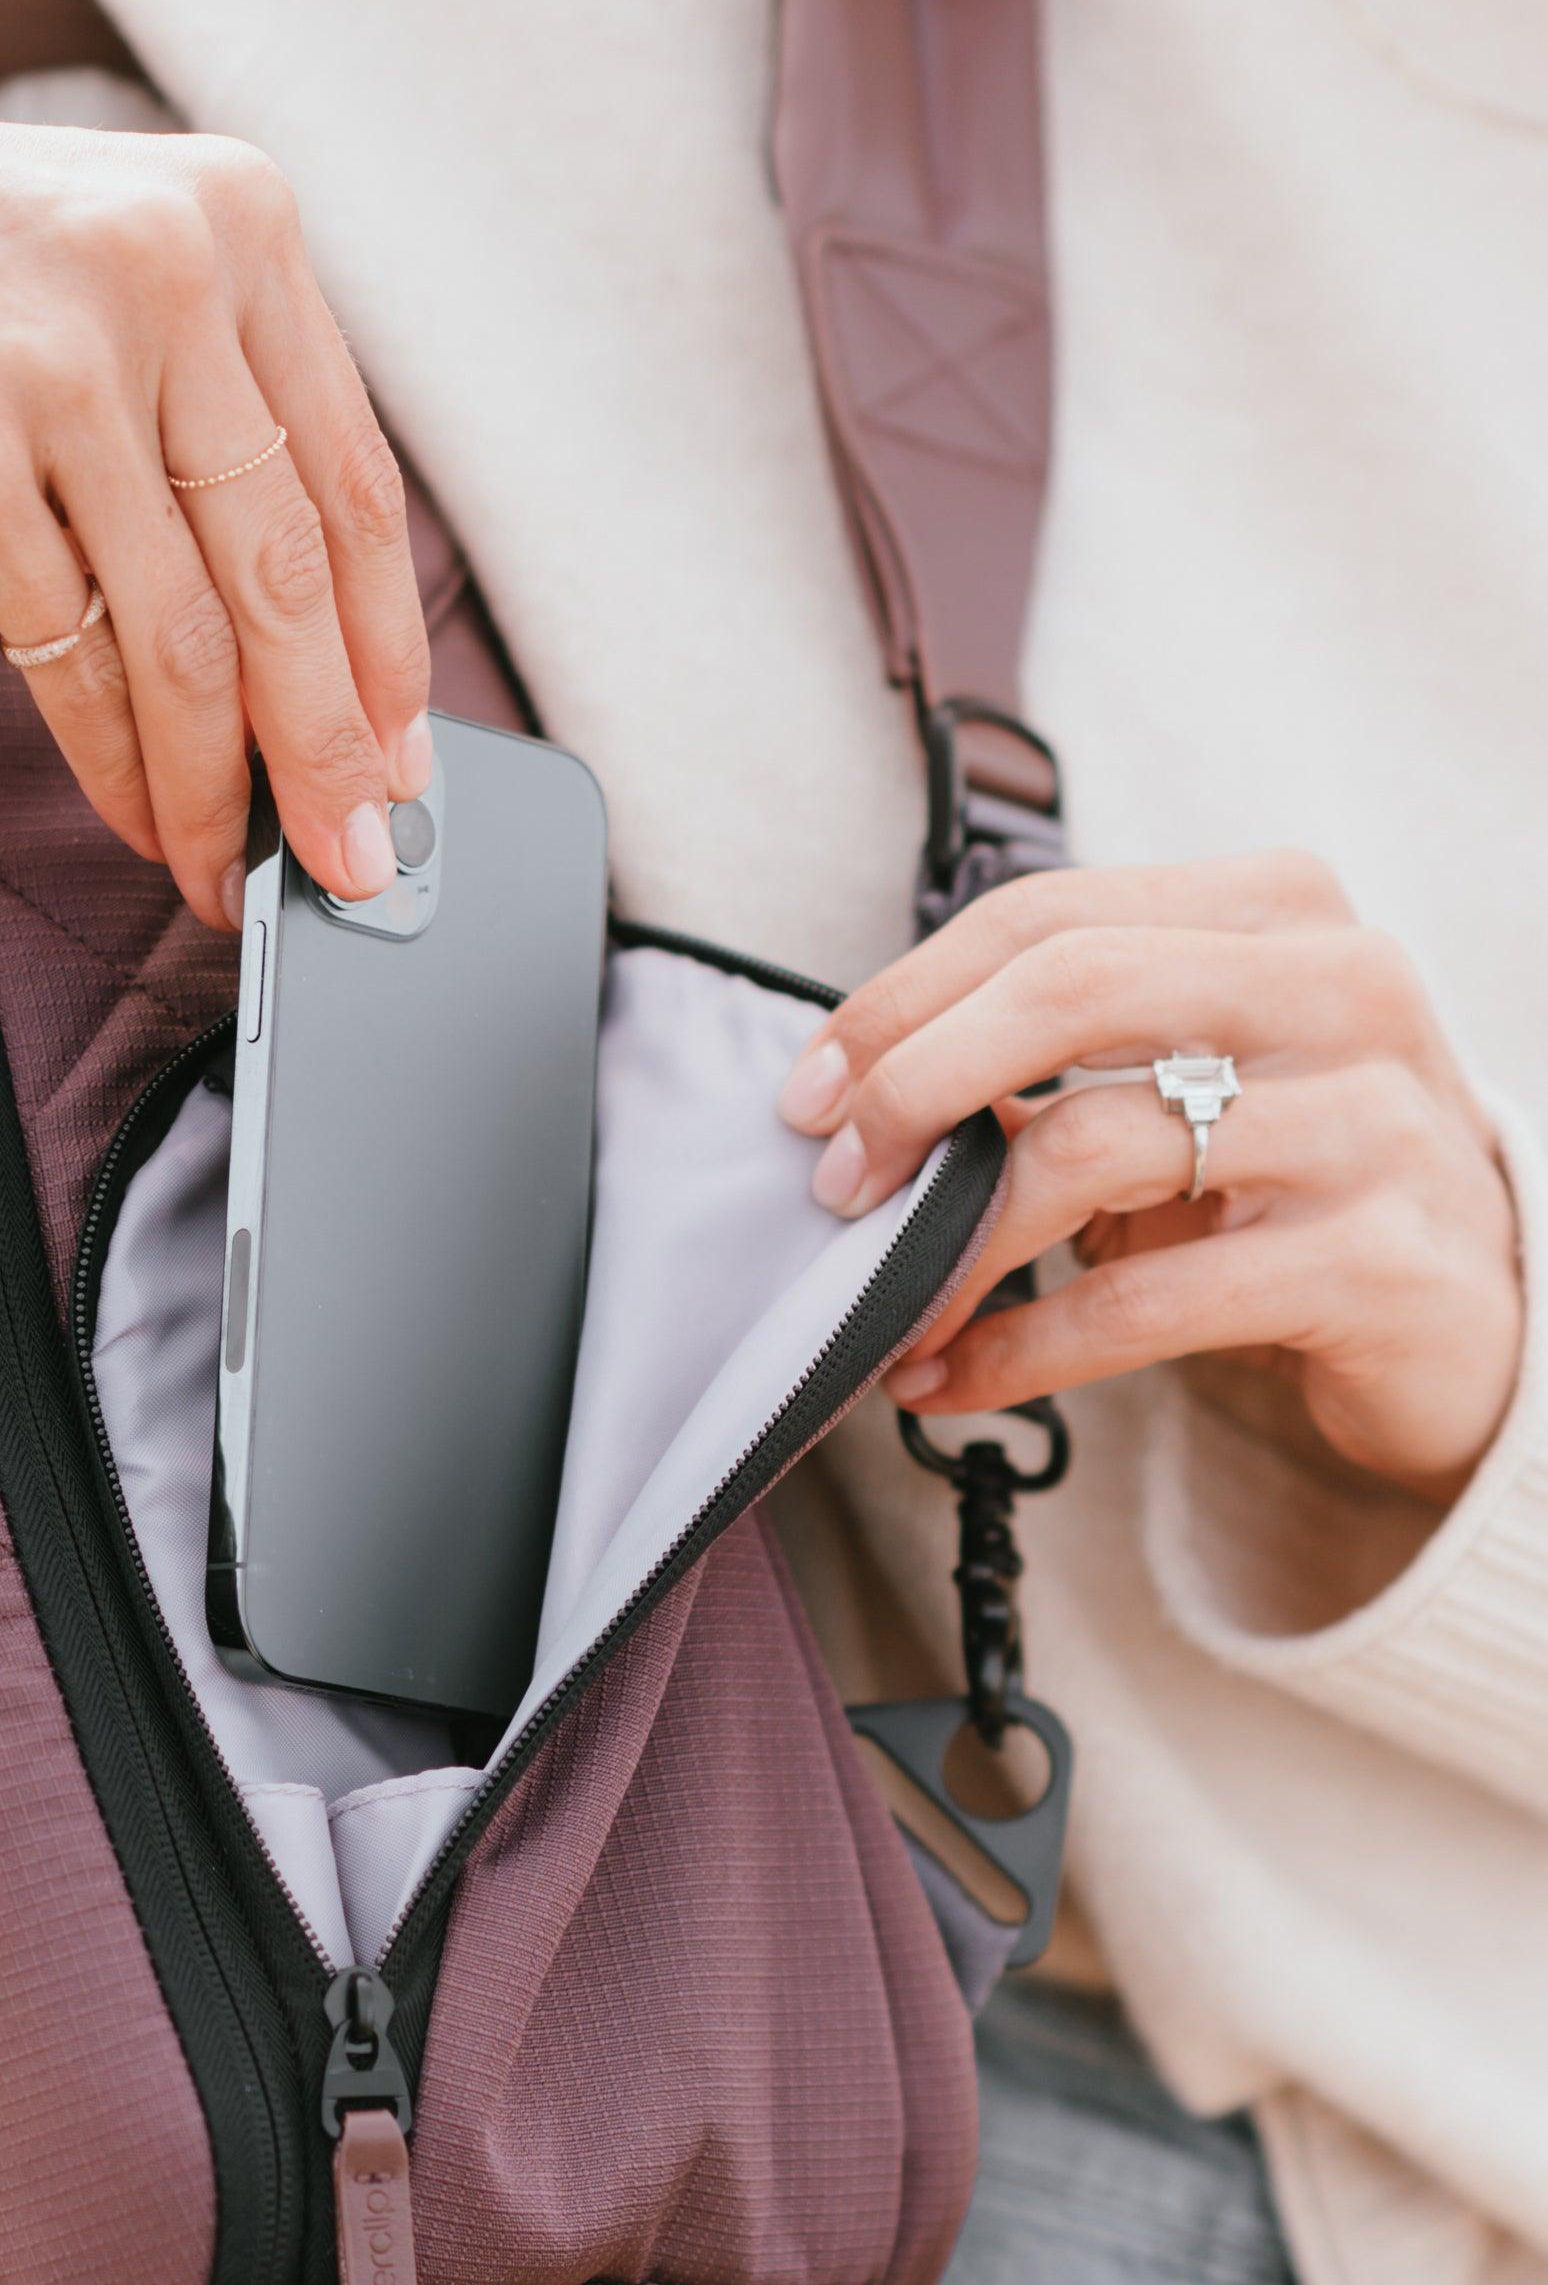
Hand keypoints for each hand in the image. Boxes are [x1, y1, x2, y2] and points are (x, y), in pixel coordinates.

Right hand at [0, 49, 431, 926]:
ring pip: (187, 638)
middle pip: (287, 576)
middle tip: (350, 859)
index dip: (388, 647)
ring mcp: (59, 376)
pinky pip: (72, 663)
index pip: (353, 479)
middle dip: (328, 749)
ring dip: (217, 786)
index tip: (403, 758)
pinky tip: (136, 817)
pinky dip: (115, 766)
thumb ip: (209, 400)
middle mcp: (167, 278)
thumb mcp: (95, 264)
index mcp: (236, 220)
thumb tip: (309, 635)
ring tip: (230, 869)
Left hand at [775, 852, 1521, 1500]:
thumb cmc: (1287, 1176)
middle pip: (1067, 989)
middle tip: (836, 1178)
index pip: (1044, 917)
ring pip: (1098, 1146)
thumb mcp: (1177, 1086)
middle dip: (916, 1085)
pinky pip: (1147, 1300)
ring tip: (890, 1305)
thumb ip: (1040, 1063)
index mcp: (1277, 911)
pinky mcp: (1378, 1261)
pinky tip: (951, 1374)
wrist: (1472, 1314)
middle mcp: (1341, 987)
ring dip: (957, 1243)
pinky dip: (1020, 1346)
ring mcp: (1374, 1120)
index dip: (901, 1000)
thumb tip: (852, 1094)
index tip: (812, 1089)